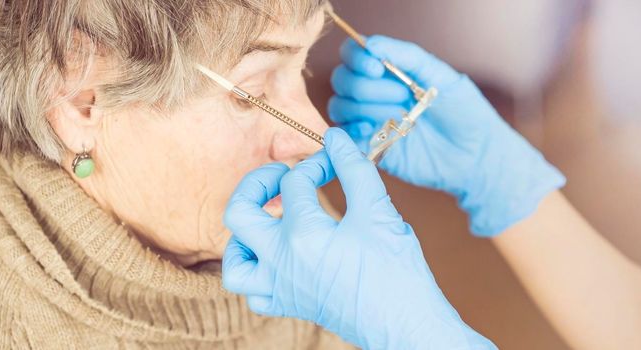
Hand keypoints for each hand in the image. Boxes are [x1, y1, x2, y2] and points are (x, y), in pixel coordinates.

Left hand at [222, 128, 496, 349]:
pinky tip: (279, 257)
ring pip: (234, 260)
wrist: (406, 324)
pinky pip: (254, 292)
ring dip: (245, 233)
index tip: (337, 160)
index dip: (318, 162)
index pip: (296, 182)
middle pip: (240, 212)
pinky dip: (257, 271)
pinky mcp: (290, 305)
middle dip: (257, 183)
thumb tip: (336, 138)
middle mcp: (281, 262)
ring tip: (270, 218)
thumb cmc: (397, 272)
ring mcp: (281, 287)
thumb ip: (354, 169)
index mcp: (303, 235)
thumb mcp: (379, 212)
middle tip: (282, 175)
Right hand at [329, 36, 565, 235]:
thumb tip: (372, 44)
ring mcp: (371, 120)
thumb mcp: (441, 76)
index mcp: (392, 72)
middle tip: (403, 97)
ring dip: (366, 107)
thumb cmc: (465, 113)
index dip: (357, 58)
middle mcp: (376, 93)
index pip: (354, 54)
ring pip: (340, 105)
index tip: (376, 67)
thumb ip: (407, 56)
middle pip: (342, 79)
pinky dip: (354, 128)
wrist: (475, 156)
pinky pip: (344, 134)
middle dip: (368, 87)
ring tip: (401, 117)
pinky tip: (377, 130)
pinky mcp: (370, 146)